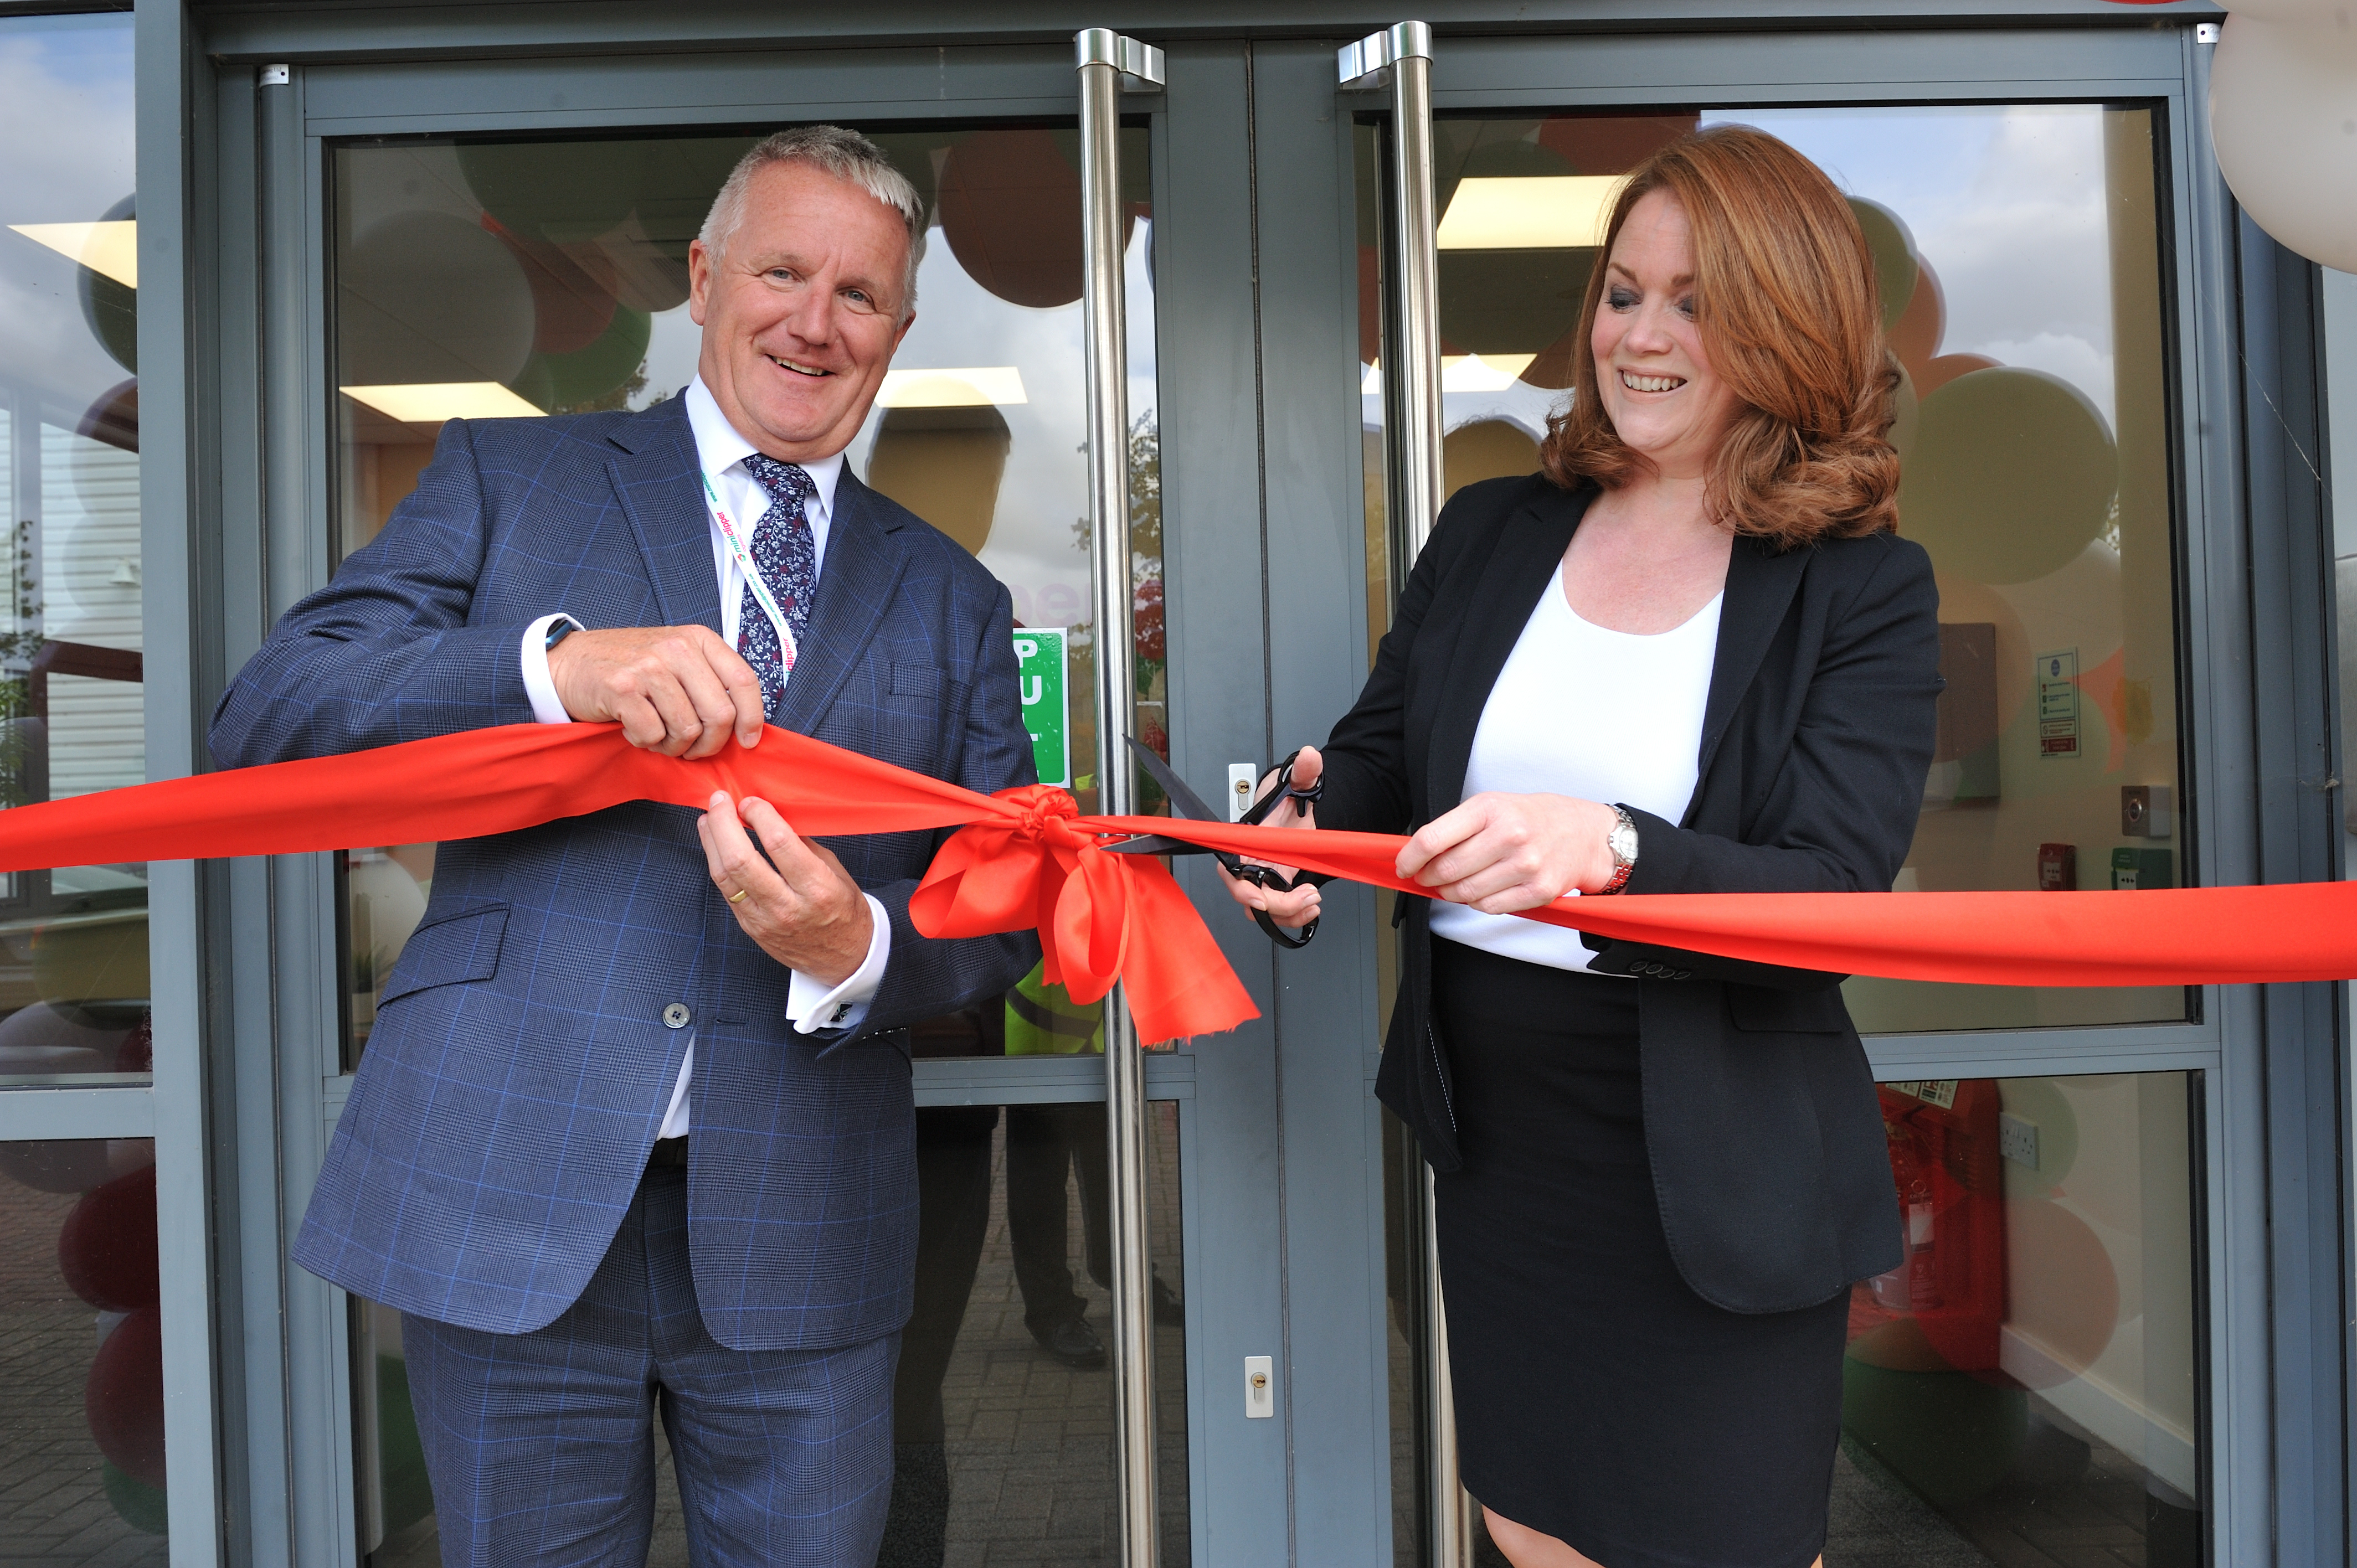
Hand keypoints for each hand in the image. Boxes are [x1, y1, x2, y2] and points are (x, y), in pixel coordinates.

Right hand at [549, 626, 766, 757]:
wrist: (569, 662)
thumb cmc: (630, 668)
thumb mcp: (677, 659)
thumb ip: (709, 682)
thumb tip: (745, 725)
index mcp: (698, 639)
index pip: (743, 680)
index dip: (752, 717)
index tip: (747, 741)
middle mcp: (677, 648)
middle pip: (719, 714)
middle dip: (708, 744)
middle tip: (690, 748)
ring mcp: (649, 666)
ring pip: (687, 730)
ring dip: (673, 746)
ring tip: (657, 734)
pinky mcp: (623, 688)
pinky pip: (653, 735)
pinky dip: (645, 742)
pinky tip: (633, 728)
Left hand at [697, 792, 874, 984]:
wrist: (843, 957)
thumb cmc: (843, 910)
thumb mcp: (835, 871)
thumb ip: (803, 845)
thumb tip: (772, 815)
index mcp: (817, 888)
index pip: (779, 843)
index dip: (759, 815)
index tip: (752, 801)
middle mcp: (788, 906)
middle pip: (741, 860)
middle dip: (723, 823)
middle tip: (720, 800)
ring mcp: (764, 920)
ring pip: (725, 876)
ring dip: (711, 842)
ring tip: (707, 818)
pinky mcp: (750, 927)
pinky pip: (726, 891)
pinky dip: (717, 863)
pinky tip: (715, 846)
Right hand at [1219, 745, 1322, 931]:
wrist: (1296, 806)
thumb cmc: (1286, 798)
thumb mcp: (1297, 783)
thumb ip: (1304, 771)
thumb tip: (1310, 756)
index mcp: (1247, 842)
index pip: (1233, 872)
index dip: (1243, 890)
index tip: (1261, 898)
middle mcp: (1250, 863)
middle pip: (1250, 897)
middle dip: (1278, 905)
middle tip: (1307, 896)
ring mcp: (1264, 877)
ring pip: (1264, 911)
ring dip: (1289, 913)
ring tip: (1314, 901)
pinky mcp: (1278, 886)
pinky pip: (1278, 911)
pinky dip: (1294, 915)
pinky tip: (1312, 907)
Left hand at [1395, 792, 1618, 910]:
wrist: (1584, 834)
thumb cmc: (1532, 818)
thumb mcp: (1493, 806)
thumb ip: (1456, 828)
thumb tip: (1417, 855)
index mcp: (1490, 809)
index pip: (1432, 838)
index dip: (1409, 858)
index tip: (1404, 866)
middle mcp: (1509, 835)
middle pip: (1446, 871)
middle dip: (1428, 878)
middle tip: (1427, 877)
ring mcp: (1525, 865)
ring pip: (1465, 893)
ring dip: (1451, 893)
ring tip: (1454, 884)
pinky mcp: (1538, 891)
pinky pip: (1489, 907)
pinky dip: (1477, 903)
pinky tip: (1482, 890)